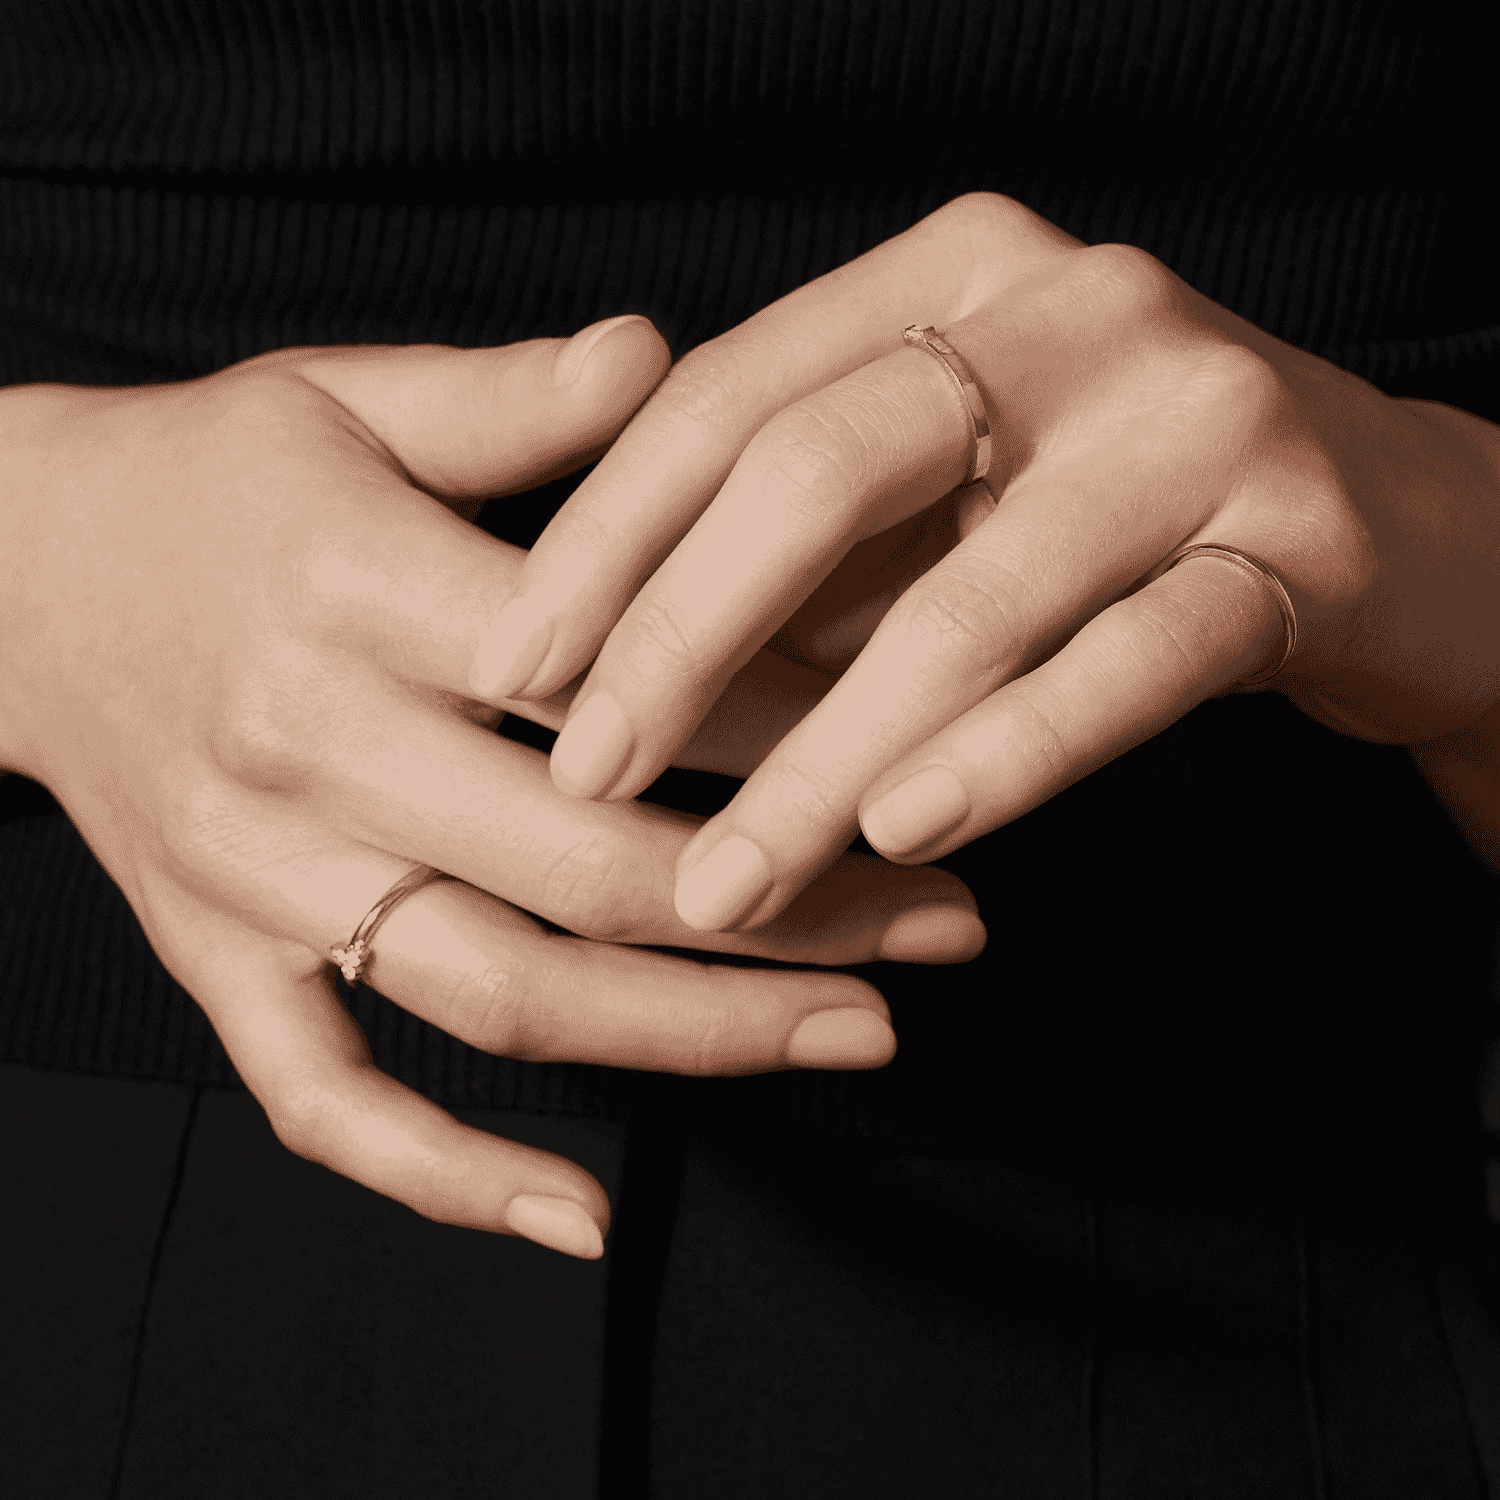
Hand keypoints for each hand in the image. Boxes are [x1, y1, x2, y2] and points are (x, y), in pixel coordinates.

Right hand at [0, 320, 982, 1256]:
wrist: (8, 571)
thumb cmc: (210, 476)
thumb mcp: (344, 395)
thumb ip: (509, 395)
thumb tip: (668, 353)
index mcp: (357, 589)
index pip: (615, 677)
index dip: (783, 721)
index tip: (917, 740)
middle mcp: (309, 743)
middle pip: (587, 862)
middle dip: (793, 905)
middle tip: (948, 926)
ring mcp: (260, 877)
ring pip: (500, 994)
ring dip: (693, 1036)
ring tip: (857, 1036)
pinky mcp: (217, 960)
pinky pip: (328, 1102)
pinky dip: (455, 1176)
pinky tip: (590, 1220)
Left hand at [479, 193, 1499, 929]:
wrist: (1398, 527)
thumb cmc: (1110, 508)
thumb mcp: (944, 483)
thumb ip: (806, 528)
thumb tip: (607, 648)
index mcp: (952, 274)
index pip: (727, 396)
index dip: (603, 540)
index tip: (512, 668)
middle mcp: (1071, 310)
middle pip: (822, 468)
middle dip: (679, 639)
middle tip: (584, 777)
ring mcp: (1197, 416)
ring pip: (973, 595)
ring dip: (824, 756)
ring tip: (724, 882)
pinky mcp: (1302, 542)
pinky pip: (1134, 659)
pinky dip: (1012, 750)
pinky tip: (905, 833)